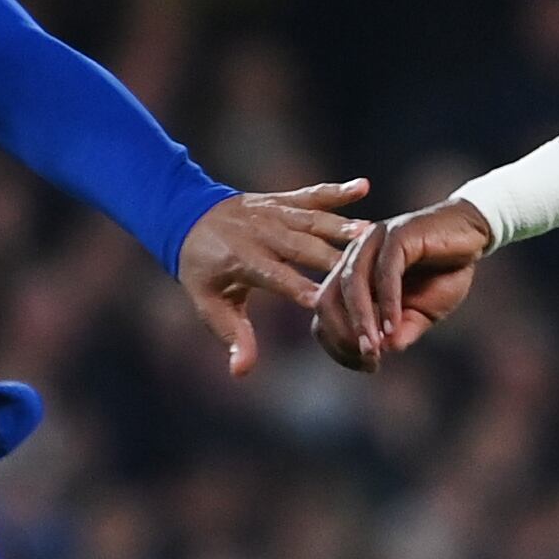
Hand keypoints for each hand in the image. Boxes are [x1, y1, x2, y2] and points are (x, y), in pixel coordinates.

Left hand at [174, 180, 368, 378]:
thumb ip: (232, 336)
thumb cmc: (203, 271)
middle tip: (369, 275)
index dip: (301, 289)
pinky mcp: (283, 200)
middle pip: (303, 248)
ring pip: (313, 221)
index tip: (328, 301)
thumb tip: (241, 373)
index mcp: (243, 259)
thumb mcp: (209, 305)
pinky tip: (363, 186)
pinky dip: (337, 191)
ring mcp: (274, 213)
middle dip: (334, 260)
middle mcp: (262, 233)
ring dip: (343, 227)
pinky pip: (313, 194)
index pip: (277, 277)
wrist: (186, 218)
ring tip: (372, 234)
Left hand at [314, 199, 496, 371]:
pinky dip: (387, 303)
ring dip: (361, 322)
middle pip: (328, 299)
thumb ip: (402, 329)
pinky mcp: (397, 234)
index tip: (366, 366)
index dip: (338, 344)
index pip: (326, 312)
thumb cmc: (444, 273)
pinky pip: (385, 272)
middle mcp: (355, 256)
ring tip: (374, 351)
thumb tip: (387, 350)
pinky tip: (394, 326)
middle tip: (368, 361)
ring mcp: (373, 242)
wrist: (474, 238)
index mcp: (351, 274)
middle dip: (342, 336)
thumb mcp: (423, 312)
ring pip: (352, 285)